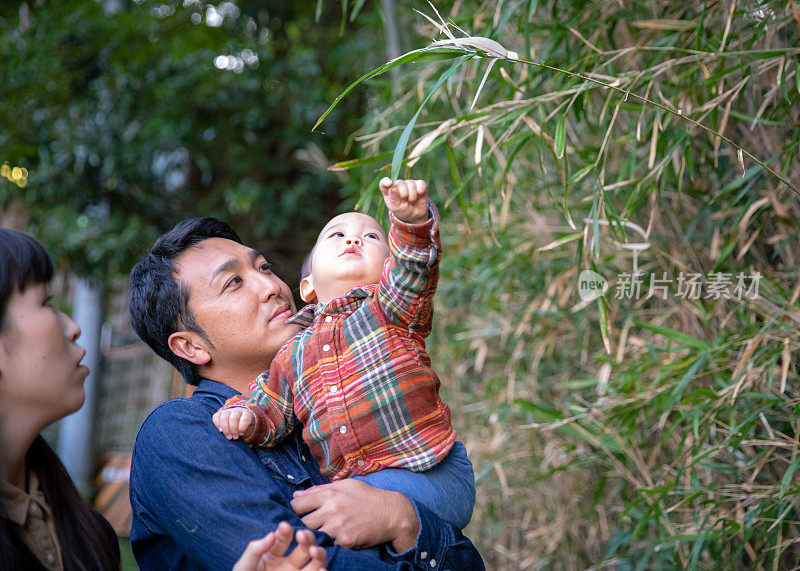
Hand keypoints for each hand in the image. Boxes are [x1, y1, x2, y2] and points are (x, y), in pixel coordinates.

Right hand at [212, 407, 254, 439]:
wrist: (239, 419)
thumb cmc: (245, 427)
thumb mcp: (249, 429)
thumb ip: (248, 434)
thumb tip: (250, 445)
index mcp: (247, 413)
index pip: (245, 419)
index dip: (243, 428)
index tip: (241, 434)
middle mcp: (237, 410)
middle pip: (233, 418)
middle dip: (234, 430)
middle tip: (235, 438)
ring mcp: (228, 411)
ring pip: (224, 418)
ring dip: (226, 429)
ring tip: (229, 437)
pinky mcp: (220, 413)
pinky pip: (216, 417)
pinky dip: (217, 424)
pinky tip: (221, 431)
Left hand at [232, 521, 326, 570]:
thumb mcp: (244, 567)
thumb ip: (254, 550)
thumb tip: (272, 534)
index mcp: (273, 554)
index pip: (283, 538)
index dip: (285, 531)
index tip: (284, 526)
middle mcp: (288, 563)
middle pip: (304, 545)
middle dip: (307, 537)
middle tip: (301, 535)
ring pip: (315, 560)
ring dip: (319, 553)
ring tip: (313, 551)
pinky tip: (321, 570)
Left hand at [290, 478, 417, 551]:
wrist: (392, 513)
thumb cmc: (367, 497)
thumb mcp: (345, 486)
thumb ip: (320, 490)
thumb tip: (296, 495)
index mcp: (330, 494)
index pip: (297, 504)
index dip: (294, 511)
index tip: (297, 514)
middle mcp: (332, 510)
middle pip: (302, 523)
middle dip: (301, 526)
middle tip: (304, 529)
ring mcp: (338, 526)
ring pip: (313, 536)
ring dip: (313, 537)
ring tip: (315, 536)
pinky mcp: (346, 541)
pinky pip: (328, 545)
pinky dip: (327, 544)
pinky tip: (331, 541)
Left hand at [379, 178, 428, 223]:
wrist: (414, 215)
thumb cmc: (402, 210)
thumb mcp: (396, 207)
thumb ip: (393, 198)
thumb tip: (392, 188)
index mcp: (388, 190)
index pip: (383, 183)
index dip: (386, 181)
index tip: (389, 184)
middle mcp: (398, 184)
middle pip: (400, 183)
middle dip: (404, 195)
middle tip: (405, 202)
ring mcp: (409, 183)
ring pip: (411, 184)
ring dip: (412, 196)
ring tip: (411, 201)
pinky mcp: (419, 184)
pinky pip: (421, 184)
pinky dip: (420, 191)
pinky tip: (419, 196)